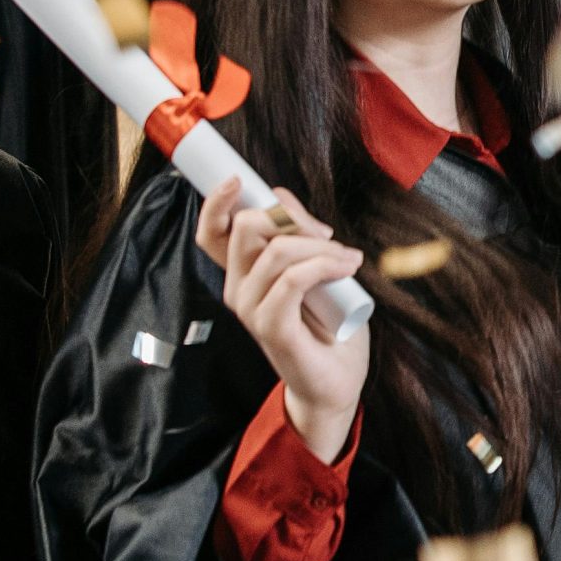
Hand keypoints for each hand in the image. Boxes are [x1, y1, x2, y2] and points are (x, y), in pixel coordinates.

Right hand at [195, 180, 368, 462]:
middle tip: (328, 235)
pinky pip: (292, 280)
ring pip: (276, 250)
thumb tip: (279, 195)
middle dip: (292, 217)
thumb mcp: (314, 264)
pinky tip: (347, 267)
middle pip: (246, 228)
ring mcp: (251, 310)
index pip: (212, 231)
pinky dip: (324, 264)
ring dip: (321, 246)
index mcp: (242, 273)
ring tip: (349, 260)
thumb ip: (295, 231)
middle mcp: (238, 289)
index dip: (216, 202)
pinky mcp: (271, 328)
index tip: (238, 180)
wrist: (336, 381)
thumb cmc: (327, 323)